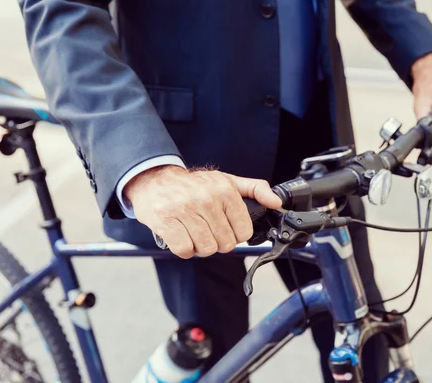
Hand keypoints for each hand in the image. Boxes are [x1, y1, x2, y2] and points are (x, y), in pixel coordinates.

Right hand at [124, 165, 281, 258]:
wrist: (154, 180)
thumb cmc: (193, 185)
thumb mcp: (227, 180)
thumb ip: (255, 189)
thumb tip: (276, 202)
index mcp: (224, 190)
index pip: (243, 231)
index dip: (236, 234)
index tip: (226, 227)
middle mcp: (206, 199)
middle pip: (225, 244)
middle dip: (217, 241)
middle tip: (207, 229)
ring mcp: (184, 210)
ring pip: (206, 249)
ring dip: (201, 246)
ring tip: (194, 231)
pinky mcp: (166, 222)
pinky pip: (185, 250)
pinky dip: (185, 249)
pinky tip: (182, 235)